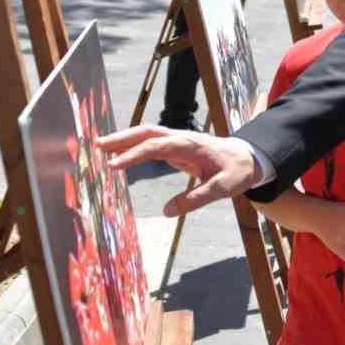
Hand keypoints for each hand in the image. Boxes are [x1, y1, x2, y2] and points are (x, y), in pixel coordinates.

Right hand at [96, 124, 256, 216]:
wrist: (248, 157)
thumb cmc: (236, 172)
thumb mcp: (222, 188)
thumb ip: (196, 199)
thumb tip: (167, 212)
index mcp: (191, 145)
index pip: (156, 147)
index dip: (134, 155)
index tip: (113, 165)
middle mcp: (181, 138)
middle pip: (147, 132)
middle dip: (122, 138)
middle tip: (97, 146)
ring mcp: (178, 141)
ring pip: (147, 135)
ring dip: (124, 140)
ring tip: (100, 148)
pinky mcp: (176, 147)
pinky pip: (151, 143)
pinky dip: (133, 146)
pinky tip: (120, 155)